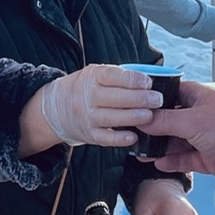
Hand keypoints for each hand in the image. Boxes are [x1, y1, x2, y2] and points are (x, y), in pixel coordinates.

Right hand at [34, 64, 163, 147]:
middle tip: (157, 100)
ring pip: (111, 117)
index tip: (148, 82)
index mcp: (92, 77)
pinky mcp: (89, 134)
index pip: (112, 76)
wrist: (57, 108)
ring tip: (150, 116)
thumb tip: (150, 80)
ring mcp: (87, 116)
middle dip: (139, 98)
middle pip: (115, 97)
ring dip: (132, 117)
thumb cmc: (85, 89)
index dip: (132, 79)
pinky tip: (133, 137)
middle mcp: (87, 96)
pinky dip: (119, 139)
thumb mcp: (96, 75)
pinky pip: (105, 138)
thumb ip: (119, 77)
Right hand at [140, 81, 214, 175]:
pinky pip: (184, 158)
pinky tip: (159, 163)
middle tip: (138, 133)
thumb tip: (143, 120)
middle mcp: (203, 115)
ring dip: (160, 147)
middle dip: (155, 129)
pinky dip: (171, 161)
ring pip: (176, 141)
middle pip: (172, 120)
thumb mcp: (189, 120)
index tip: (140, 107)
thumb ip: (162, 121)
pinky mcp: (206, 156)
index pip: (173, 93)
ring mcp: (204, 136)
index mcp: (201, 97)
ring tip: (143, 152)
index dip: (157, 100)